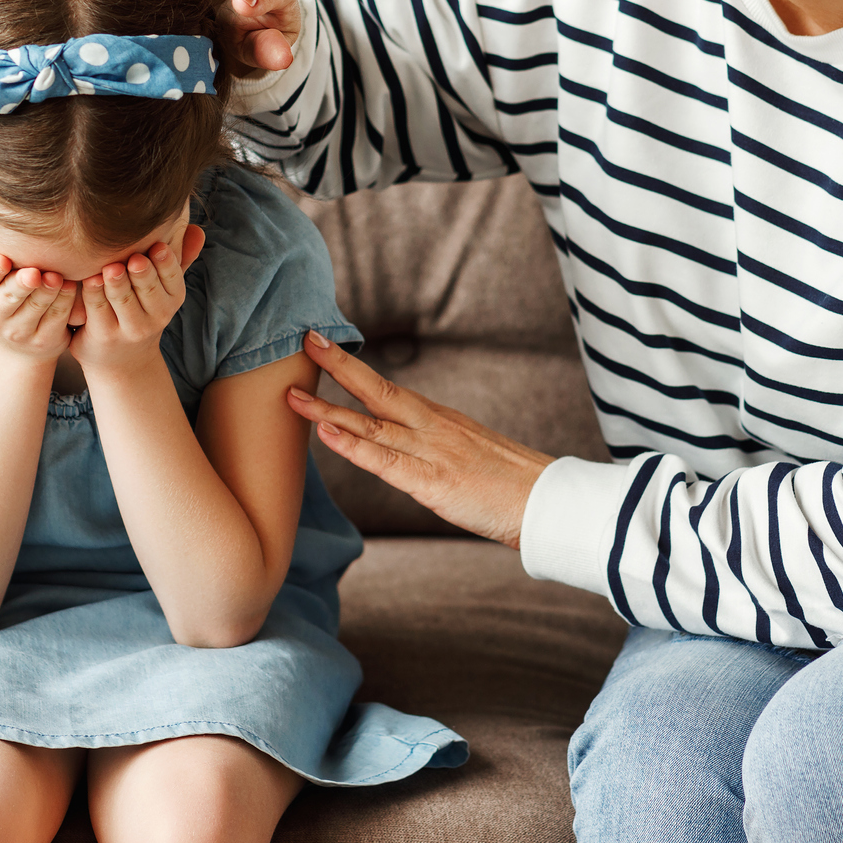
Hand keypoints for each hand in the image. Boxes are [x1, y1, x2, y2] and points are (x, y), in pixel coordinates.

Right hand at [0, 212, 76, 361]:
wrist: (12, 343)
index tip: (1, 259)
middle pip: (9, 297)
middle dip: (21, 285)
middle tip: (33, 272)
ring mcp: (19, 331)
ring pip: (36, 308)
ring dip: (47, 292)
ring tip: (57, 276)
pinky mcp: (43, 340)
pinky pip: (56, 319)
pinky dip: (65, 302)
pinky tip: (71, 286)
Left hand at [69, 226, 206, 375]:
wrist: (122, 360)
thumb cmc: (142, 310)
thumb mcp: (163, 288)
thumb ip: (179, 258)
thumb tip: (197, 229)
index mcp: (172, 299)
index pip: (173, 278)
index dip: (166, 263)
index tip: (158, 247)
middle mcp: (156, 317)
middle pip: (148, 290)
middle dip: (142, 274)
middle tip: (135, 259)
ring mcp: (129, 329)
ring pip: (122, 301)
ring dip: (116, 284)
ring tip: (111, 269)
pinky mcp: (103, 335)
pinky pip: (97, 309)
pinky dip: (92, 293)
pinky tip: (88, 279)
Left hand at [287, 332, 553, 547]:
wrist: (549, 503)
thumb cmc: (513, 485)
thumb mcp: (471, 454)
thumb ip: (437, 448)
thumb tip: (410, 449)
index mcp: (441, 420)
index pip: (389, 390)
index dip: (354, 370)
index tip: (325, 348)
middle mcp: (433, 427)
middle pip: (378, 390)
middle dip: (338, 366)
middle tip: (305, 340)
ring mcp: (432, 452)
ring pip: (372, 424)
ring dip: (329, 408)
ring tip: (293, 393)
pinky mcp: (433, 482)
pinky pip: (385, 461)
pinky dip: (353, 447)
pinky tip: (327, 433)